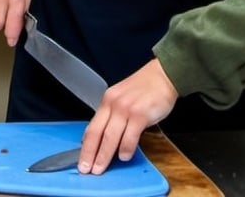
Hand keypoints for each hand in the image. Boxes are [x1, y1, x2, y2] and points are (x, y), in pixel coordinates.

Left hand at [78, 59, 177, 174]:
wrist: (163, 75)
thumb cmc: (145, 88)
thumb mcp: (122, 98)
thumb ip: (113, 115)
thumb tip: (104, 137)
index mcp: (107, 101)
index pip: (92, 127)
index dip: (85, 146)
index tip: (82, 159)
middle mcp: (113, 104)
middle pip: (97, 133)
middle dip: (90, 154)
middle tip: (86, 169)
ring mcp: (126, 109)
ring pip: (110, 137)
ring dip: (104, 155)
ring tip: (101, 168)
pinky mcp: (140, 114)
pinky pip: (130, 136)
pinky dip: (126, 149)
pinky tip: (124, 156)